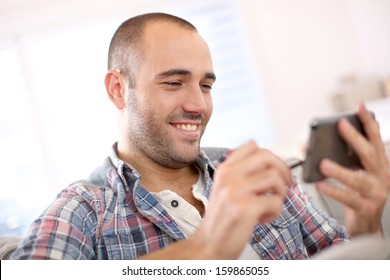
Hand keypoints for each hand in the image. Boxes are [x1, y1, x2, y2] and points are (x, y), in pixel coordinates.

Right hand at [192, 140, 292, 258]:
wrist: (209, 244)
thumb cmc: (222, 218)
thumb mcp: (225, 188)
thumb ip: (242, 174)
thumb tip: (272, 165)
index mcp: (224, 169)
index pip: (252, 146)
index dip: (271, 157)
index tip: (276, 170)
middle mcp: (229, 176)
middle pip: (267, 156)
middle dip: (283, 170)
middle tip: (286, 184)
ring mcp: (236, 191)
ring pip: (274, 178)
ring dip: (280, 194)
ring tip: (270, 205)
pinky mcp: (245, 208)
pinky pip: (276, 202)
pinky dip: (276, 212)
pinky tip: (263, 219)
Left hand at [317, 103, 389, 236]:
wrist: (367, 227)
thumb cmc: (359, 196)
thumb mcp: (358, 175)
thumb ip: (349, 160)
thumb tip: (324, 145)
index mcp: (380, 166)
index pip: (375, 140)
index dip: (368, 124)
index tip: (360, 107)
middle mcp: (382, 177)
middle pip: (369, 155)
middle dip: (355, 139)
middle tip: (341, 125)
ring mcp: (376, 194)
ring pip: (358, 179)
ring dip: (341, 170)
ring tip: (324, 163)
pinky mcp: (366, 209)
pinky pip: (348, 198)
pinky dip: (333, 190)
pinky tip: (320, 184)